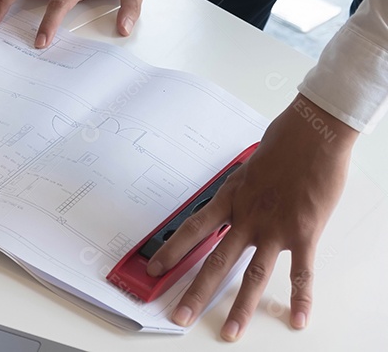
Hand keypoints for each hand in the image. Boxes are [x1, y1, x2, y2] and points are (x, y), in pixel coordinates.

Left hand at [147, 94, 357, 340]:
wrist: (314, 135)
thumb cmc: (283, 144)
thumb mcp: (248, 167)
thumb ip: (240, 191)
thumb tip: (234, 203)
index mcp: (229, 198)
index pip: (192, 230)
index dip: (172, 251)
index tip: (154, 269)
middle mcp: (246, 217)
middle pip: (215, 261)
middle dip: (196, 291)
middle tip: (180, 315)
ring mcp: (274, 228)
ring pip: (253, 275)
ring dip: (241, 306)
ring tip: (231, 332)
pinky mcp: (304, 233)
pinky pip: (301, 273)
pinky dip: (300, 298)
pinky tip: (297, 319)